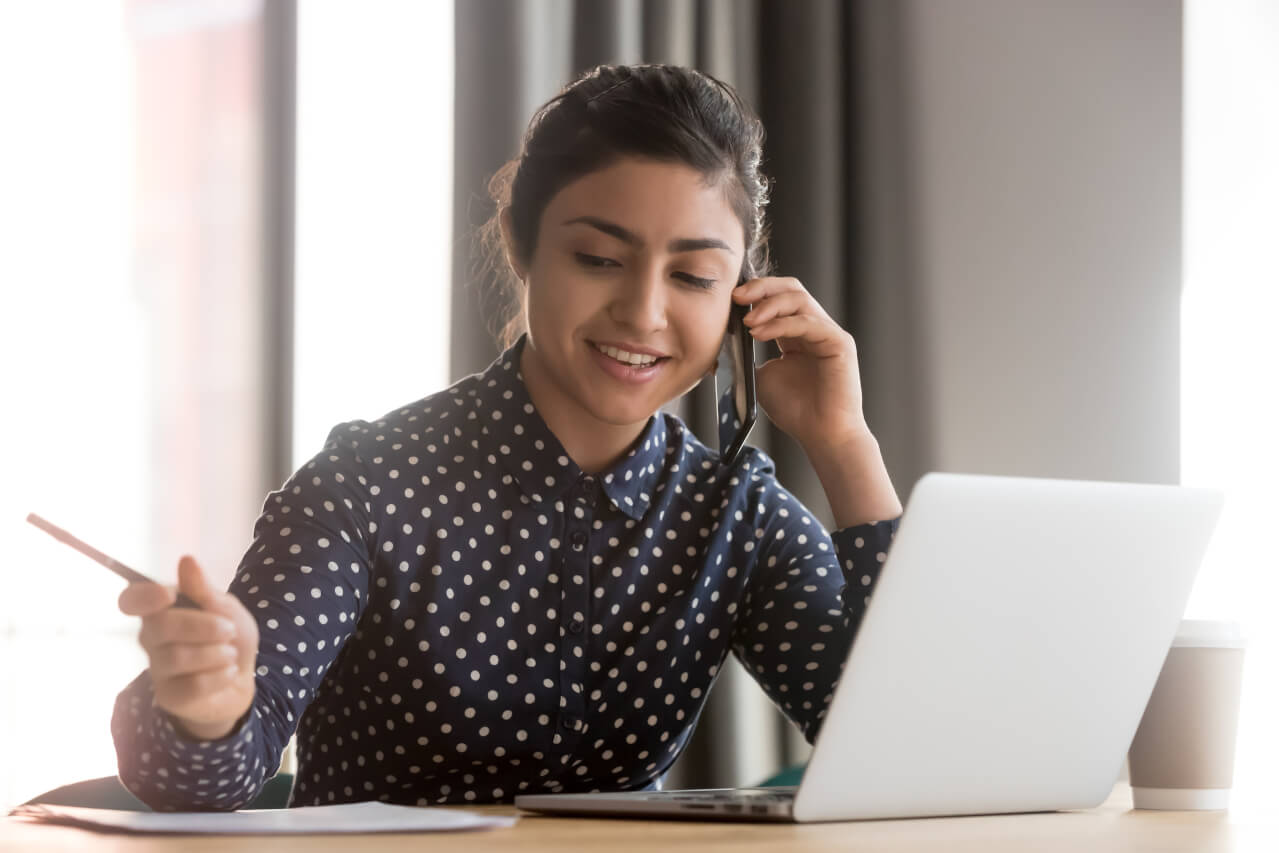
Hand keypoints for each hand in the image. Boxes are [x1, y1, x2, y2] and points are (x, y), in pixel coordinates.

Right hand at [118, 555, 258, 740]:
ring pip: (177, 657)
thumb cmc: (230, 637)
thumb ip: (205, 590)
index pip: (132, 600)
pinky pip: (192, 685)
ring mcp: (157, 668)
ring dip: (216, 653)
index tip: (168, 595)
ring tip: (230, 654)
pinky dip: (220, 676)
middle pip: (160, 626)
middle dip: (202, 626)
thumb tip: (186, 560)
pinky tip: (228, 672)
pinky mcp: (169, 696)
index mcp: (161, 610)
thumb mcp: (227, 608)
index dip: (144, 596)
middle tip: (229, 630)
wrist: (243, 678)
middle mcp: (151, 638)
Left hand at [734, 276, 869, 451]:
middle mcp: (815, 328)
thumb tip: (725, 337)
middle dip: (762, 288)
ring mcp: (829, 333)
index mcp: (797, 334)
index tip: (730, 298)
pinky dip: (781, 324)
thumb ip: (749, 354)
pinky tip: (759, 333)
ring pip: (800, 299)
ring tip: (748, 322)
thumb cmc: (795, 410)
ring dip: (768, 306)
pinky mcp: (840, 343)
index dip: (756, 292)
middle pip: (792, 288)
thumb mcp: (760, 376)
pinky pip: (808, 322)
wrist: (821, 435)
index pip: (779, 297)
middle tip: (736, 297)